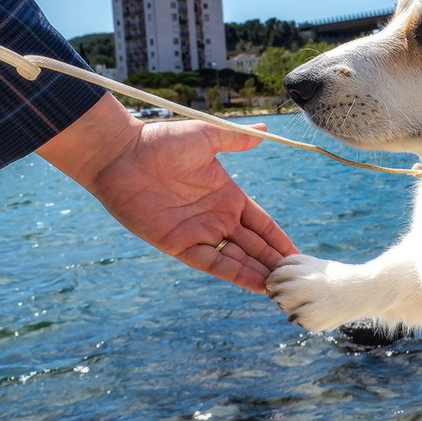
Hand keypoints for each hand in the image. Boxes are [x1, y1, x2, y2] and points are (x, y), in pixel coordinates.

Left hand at [37, 94, 297, 291]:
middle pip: (254, 246)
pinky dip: (236, 275)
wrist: (121, 154)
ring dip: (260, 273)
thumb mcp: (207, 137)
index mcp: (228, 197)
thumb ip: (237, 139)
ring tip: (284, 289)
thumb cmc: (161, 141)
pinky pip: (213, 264)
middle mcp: (217, 219)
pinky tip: (258, 285)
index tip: (299, 255)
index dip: (279, 240)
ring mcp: (199, 233)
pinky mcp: (179, 244)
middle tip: (300, 280)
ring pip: (238, 259)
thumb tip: (265, 132)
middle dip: (275, 262)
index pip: (262, 224)